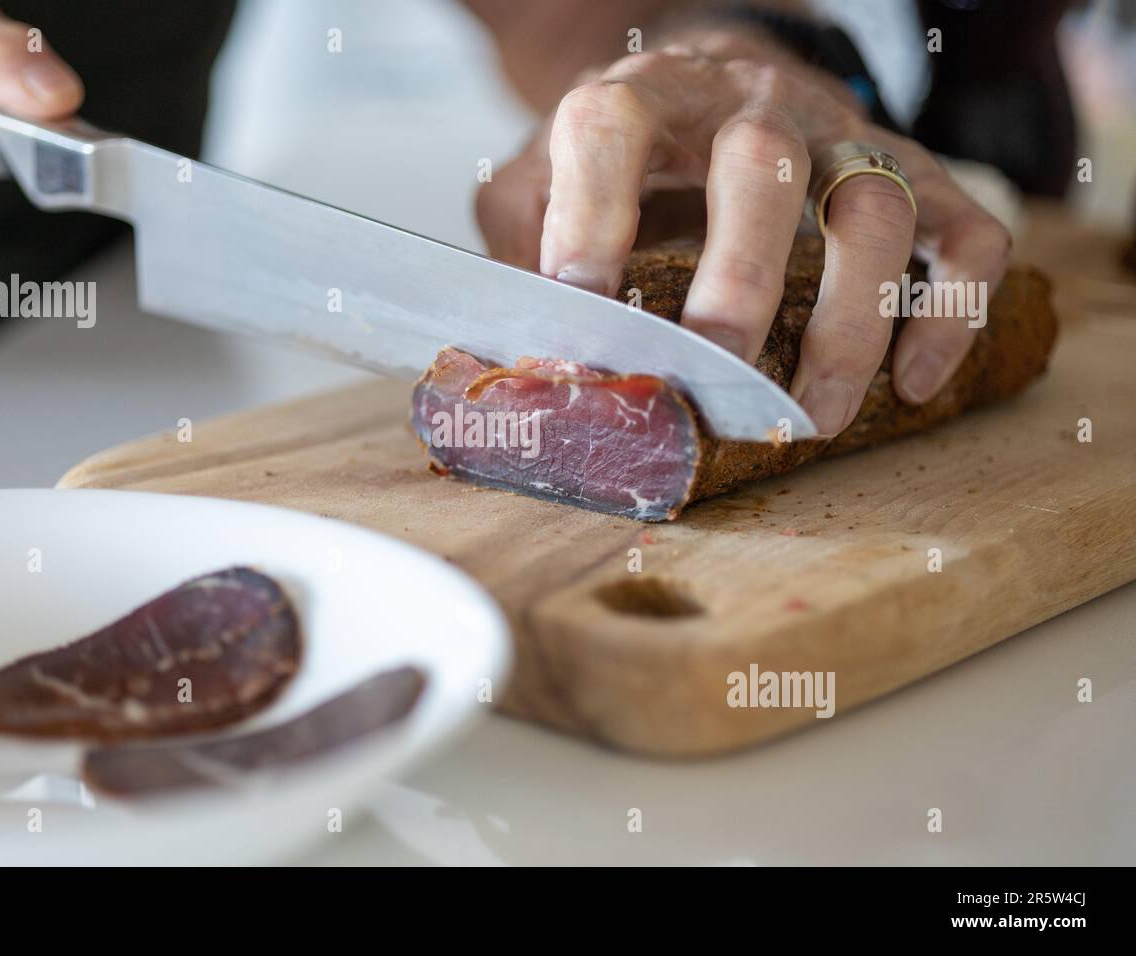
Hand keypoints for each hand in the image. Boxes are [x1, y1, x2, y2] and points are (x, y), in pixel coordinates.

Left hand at [476, 27, 1011, 433]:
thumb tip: (521, 351)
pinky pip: (962, 230)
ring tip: (814, 412)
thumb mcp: (545, 174)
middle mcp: (747, 106)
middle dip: (741, 282)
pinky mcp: (910, 171)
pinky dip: (951, 307)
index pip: (610, 131)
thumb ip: (522, 243)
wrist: (714, 77)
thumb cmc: (627, 151)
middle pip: (761, 170)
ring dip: (854, 320)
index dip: (590, 217)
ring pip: (875, 205)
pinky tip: (915, 380)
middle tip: (719, 378)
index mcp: (644, 98)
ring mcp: (839, 135)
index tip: (580, 310)